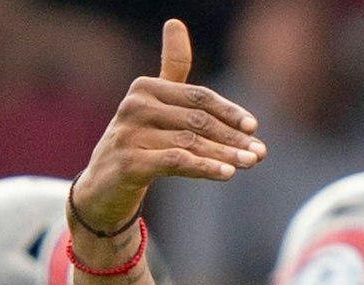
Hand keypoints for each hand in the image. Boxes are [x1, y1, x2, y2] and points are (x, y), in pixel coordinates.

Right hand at [70, 18, 265, 234]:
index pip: (198, 97)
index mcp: (146, 88)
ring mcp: (130, 134)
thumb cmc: (139, 141)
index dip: (228, 112)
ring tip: (250, 162)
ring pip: (190, 142)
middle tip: (260, 153)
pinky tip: (227, 174)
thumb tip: (175, 21)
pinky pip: (176, 162)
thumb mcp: (155, 104)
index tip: (253, 127)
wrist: (104, 185)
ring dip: (225, 154)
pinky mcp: (129, 163)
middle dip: (232, 137)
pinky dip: (204, 167)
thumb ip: (171, 69)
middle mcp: (135, 106)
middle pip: (197, 120)